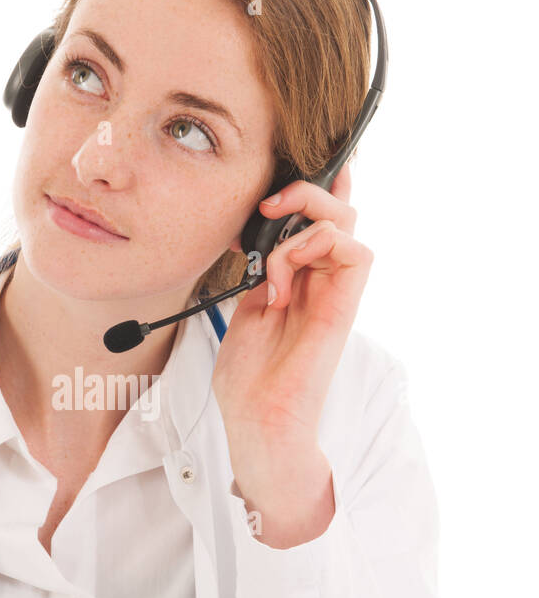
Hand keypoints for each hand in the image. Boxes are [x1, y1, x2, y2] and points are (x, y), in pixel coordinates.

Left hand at [211, 163, 373, 543]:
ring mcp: (335, 293)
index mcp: (301, 280)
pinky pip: (353, 250)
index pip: (319, 220)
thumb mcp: (245, 310)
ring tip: (271, 258)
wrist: (257, 422)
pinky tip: (283, 277)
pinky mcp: (342, 307)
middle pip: (338, 210)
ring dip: (304, 222)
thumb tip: (258, 238)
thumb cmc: (249, 380)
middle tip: (268, 205)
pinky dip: (314, 247)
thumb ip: (261, 273)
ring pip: (346, 222)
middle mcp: (323, 282)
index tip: (281, 175)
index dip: (314, 187)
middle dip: (305, 190)